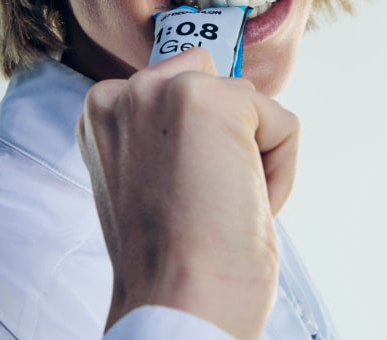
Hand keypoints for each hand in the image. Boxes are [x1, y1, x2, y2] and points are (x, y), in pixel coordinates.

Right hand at [77, 47, 299, 339]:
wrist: (180, 303)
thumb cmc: (171, 261)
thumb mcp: (145, 179)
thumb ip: (160, 134)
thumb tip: (220, 108)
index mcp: (103, 113)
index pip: (178, 91)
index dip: (198, 147)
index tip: (181, 195)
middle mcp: (124, 92)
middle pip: (214, 83)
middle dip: (225, 138)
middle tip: (201, 199)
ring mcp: (166, 90)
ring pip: (249, 102)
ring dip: (252, 156)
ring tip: (217, 204)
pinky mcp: (215, 99)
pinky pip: (283, 123)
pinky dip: (281, 172)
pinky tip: (240, 205)